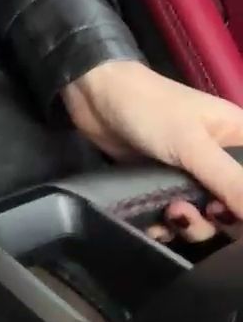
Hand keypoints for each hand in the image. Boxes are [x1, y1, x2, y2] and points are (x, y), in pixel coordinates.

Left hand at [62, 60, 242, 244]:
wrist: (93, 94)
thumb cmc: (150, 108)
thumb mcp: (194, 145)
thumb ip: (232, 184)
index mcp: (238, 139)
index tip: (228, 212)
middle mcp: (218, 159)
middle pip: (235, 209)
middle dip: (217, 219)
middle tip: (197, 211)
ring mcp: (189, 174)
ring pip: (206, 219)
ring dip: (191, 226)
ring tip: (171, 213)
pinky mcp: (161, 185)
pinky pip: (175, 219)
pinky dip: (167, 227)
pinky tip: (154, 225)